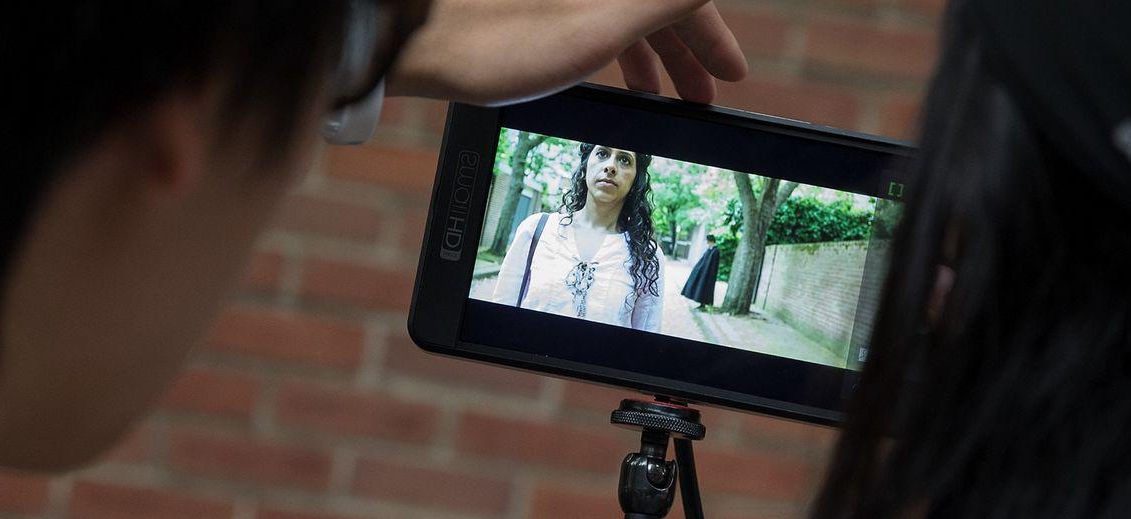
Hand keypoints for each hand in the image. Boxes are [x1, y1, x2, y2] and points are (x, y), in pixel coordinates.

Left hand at [386, 0, 747, 104]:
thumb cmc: (493, 36)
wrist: (401, 35)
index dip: (712, 35)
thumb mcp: (602, 23)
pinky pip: (583, 12)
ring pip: (615, 6)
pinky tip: (601, 77)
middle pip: (650, 0)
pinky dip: (602, 43)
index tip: (729, 76)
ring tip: (652, 97)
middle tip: (698, 96)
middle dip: (680, 48)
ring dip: (642, 51)